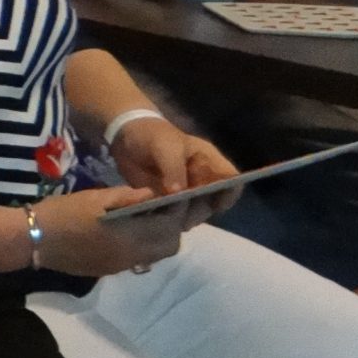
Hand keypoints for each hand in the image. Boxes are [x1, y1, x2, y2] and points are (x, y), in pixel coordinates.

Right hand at [35, 186, 186, 276]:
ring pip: (156, 255)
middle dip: (172, 227)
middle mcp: (131, 255)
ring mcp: (120, 266)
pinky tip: (127, 232)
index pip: (170, 224)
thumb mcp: (95, 197)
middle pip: (170, 245)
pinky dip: (143, 246)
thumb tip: (153, 194)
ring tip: (147, 220)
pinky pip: (138, 260)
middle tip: (162, 209)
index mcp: (129, 235)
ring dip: (159, 238)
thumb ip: (127, 196)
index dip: (177, 210)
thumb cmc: (62, 213)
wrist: (32, 239)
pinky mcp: (110, 270)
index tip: (175, 197)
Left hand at [109, 118, 238, 228]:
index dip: (229, 193)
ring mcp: (187, 193)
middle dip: (200, 210)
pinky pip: (175, 216)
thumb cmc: (153, 137)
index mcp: (209, 161)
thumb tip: (178, 193)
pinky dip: (168, 220)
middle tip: (180, 214)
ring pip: (195, 212)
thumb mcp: (164, 146)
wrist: (126, 139)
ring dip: (184, 218)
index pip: (231, 179)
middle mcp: (202, 179)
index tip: (216, 205)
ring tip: (167, 218)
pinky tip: (157, 219)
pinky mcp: (170, 202)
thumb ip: (173, 168)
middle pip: (213, 201)